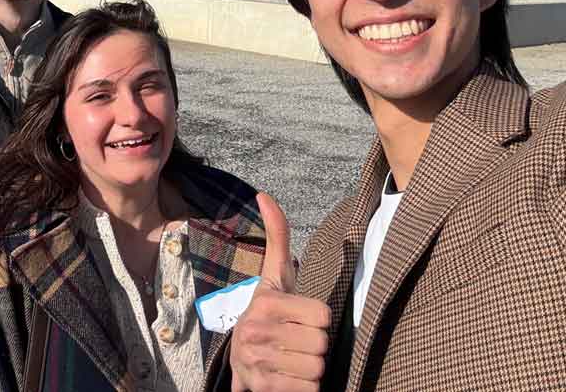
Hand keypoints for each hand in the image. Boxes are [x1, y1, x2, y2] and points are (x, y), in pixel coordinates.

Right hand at [230, 193, 330, 391]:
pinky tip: (289, 379)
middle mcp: (255, 331)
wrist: (241, 361)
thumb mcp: (274, 277)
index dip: (319, 320)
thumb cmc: (269, 314)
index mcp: (264, 303)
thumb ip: (277, 235)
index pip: (324, 316)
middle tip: (297, 342)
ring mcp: (256, 362)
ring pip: (316, 369)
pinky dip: (305, 389)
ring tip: (293, 360)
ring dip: (310, 369)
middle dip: (315, 347)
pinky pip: (308, 391)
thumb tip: (264, 194)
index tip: (301, 318)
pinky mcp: (261, 389)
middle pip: (321, 344)